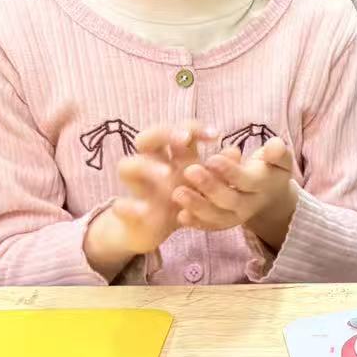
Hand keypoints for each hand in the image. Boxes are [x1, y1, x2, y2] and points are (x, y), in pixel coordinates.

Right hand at [85, 122, 212, 267]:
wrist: (150, 228)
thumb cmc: (181, 198)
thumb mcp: (201, 184)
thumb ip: (217, 169)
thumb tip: (236, 151)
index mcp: (169, 155)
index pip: (177, 131)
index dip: (194, 128)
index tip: (216, 134)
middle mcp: (149, 164)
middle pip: (146, 137)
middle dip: (164, 134)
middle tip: (184, 140)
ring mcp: (136, 186)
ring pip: (128, 165)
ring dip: (147, 166)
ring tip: (167, 174)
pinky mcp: (127, 210)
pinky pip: (120, 204)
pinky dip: (127, 206)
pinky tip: (142, 210)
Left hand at [173, 138, 298, 241]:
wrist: (271, 195)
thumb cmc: (269, 168)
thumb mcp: (279, 158)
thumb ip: (277, 152)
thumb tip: (274, 147)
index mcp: (263, 185)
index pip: (247, 181)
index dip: (230, 171)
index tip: (211, 158)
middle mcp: (250, 204)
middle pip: (230, 200)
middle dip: (210, 187)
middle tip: (189, 171)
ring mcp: (236, 217)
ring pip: (218, 217)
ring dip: (197, 207)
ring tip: (177, 193)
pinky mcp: (223, 224)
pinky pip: (210, 226)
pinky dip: (195, 223)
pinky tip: (180, 215)